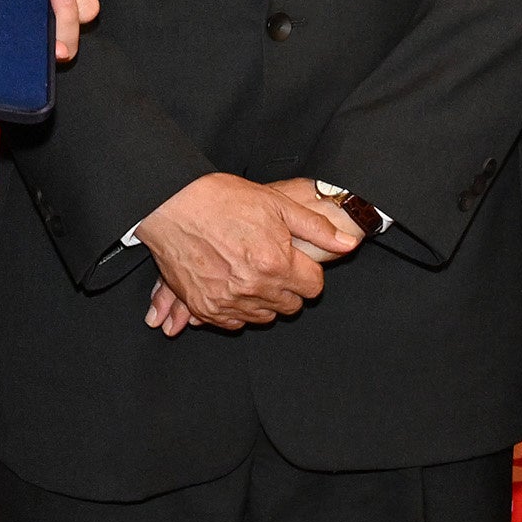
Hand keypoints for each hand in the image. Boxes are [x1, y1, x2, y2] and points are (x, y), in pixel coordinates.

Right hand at [135, 174, 364, 334]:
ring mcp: (228, 302)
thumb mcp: (277, 205)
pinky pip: (234, 323)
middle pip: (291, 306)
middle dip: (288, 286)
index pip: (314, 288)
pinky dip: (237, 309)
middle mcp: (254, 289)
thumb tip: (349, 244)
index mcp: (276, 264)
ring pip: (264, 317)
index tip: (295, 259)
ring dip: (264, 299)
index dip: (307, 271)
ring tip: (250, 271)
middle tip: (272, 263)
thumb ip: (316, 228)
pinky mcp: (205, 307)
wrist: (173, 204)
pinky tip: (232, 284)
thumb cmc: (222, 199)